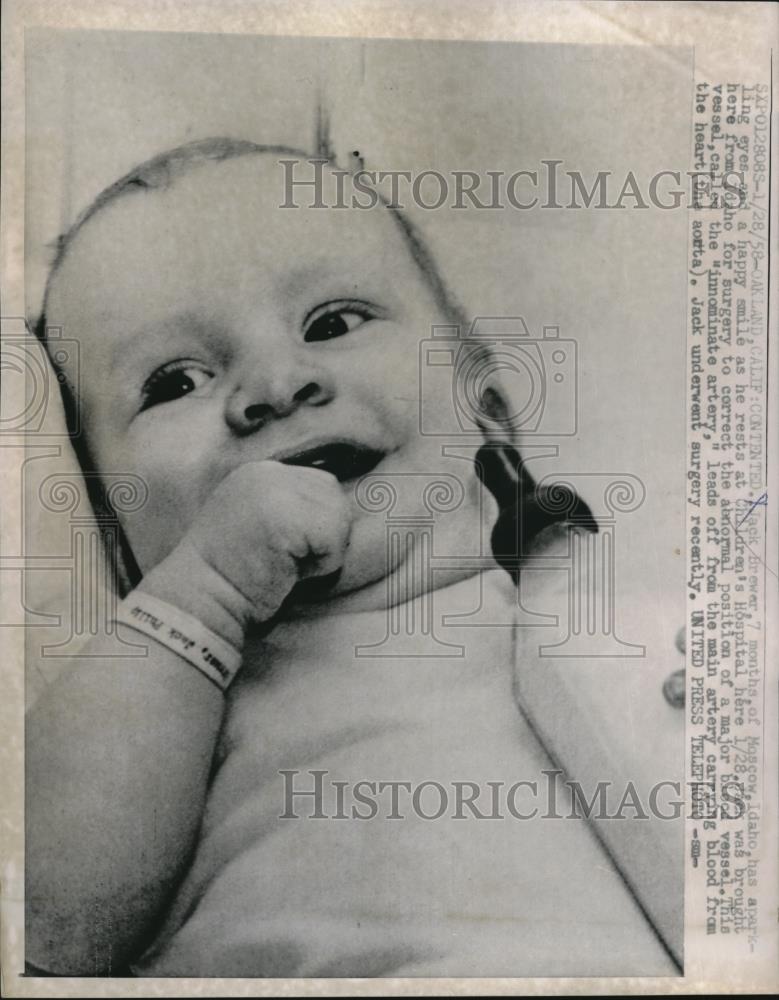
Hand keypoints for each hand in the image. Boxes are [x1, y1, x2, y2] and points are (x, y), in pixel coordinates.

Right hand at [138, 461, 351, 642]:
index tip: (284, 551)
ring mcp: (275, 490)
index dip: (317, 525)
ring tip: (284, 565)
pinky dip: (322, 566)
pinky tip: (287, 573)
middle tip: (287, 561)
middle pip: (334, 497)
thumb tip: (339, 511)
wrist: (199, 600)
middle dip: (324, 535)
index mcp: (260, 472)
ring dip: (323, 552)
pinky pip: (334, 540)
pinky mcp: (285, 516)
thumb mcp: (258, 523)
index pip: (322, 485)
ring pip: (339, 517)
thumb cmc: (232, 576)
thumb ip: (291, 507)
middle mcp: (267, 472)